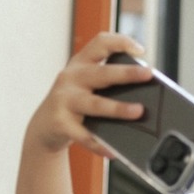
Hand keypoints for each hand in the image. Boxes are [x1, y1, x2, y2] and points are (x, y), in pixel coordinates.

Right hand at [24, 32, 152, 156]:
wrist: (45, 126)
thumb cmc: (76, 102)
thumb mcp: (88, 86)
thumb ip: (110, 84)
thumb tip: (148, 97)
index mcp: (81, 64)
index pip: (100, 43)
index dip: (120, 42)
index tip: (141, 50)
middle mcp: (71, 77)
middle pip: (102, 73)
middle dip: (126, 73)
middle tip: (148, 74)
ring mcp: (64, 100)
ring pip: (95, 104)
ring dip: (118, 108)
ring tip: (138, 111)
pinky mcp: (61, 123)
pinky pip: (84, 135)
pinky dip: (99, 145)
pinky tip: (113, 151)